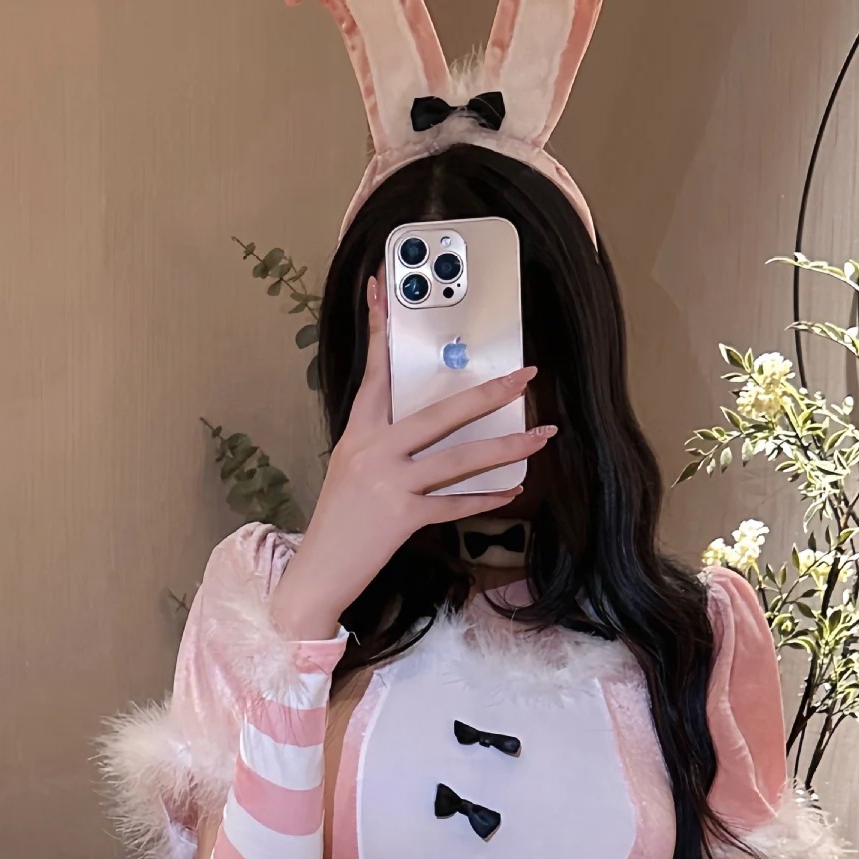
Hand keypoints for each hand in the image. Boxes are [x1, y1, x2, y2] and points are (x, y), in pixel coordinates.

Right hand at [269, 275, 555, 640]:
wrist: (319, 571)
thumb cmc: (338, 520)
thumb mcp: (351, 468)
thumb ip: (382, 442)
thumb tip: (429, 424)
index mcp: (357, 433)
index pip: (373, 371)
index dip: (379, 328)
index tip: (381, 287)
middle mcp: (373, 452)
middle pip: (438, 413)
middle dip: (487, 393)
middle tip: (525, 375)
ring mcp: (389, 485)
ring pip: (458, 459)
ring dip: (505, 447)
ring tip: (540, 437)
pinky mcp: (402, 518)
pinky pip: (454, 505)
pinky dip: (485, 498)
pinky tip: (512, 490)